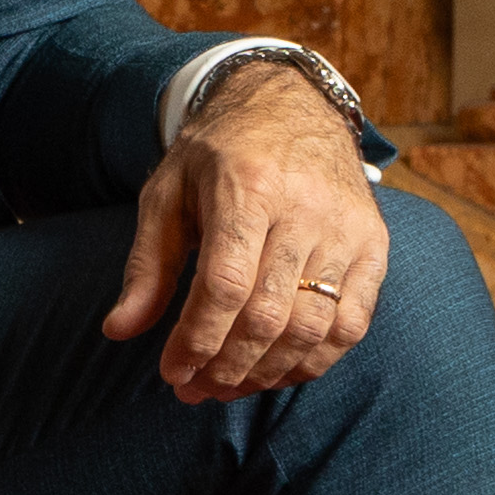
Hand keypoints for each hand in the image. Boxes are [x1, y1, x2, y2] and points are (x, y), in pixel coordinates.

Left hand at [103, 55, 387, 399]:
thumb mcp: (167, 192)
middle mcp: (306, 208)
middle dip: (226, 366)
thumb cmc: (218, 154)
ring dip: (267, 372)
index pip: (225, 286)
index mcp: (248, 187)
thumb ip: (147, 264)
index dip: (197, 340)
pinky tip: (277, 372)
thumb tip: (119, 329)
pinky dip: (315, 360)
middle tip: (195, 389)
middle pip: (269, 315)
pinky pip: (353, 323)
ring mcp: (347, 228)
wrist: (291, 105)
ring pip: (313, 328)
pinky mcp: (374, 244)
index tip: (172, 371)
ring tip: (228, 387)